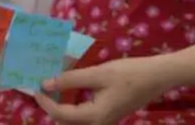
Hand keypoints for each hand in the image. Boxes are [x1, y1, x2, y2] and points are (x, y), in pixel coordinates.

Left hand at [37, 56, 171, 122]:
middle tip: (44, 84)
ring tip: (56, 84)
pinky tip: (74, 86)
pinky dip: (75, 101)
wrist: (159, 76)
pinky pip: (85, 112)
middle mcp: (97, 124)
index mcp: (93, 117)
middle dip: (52, 104)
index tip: (35, 86)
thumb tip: (46, 84)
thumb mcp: (99, 73)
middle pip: (65, 119)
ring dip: (63, 103)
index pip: (60, 113)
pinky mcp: (109, 114)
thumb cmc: (130, 74)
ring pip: (75, 117)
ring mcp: (104, 121)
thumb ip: (71, 79)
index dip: (45, 101)